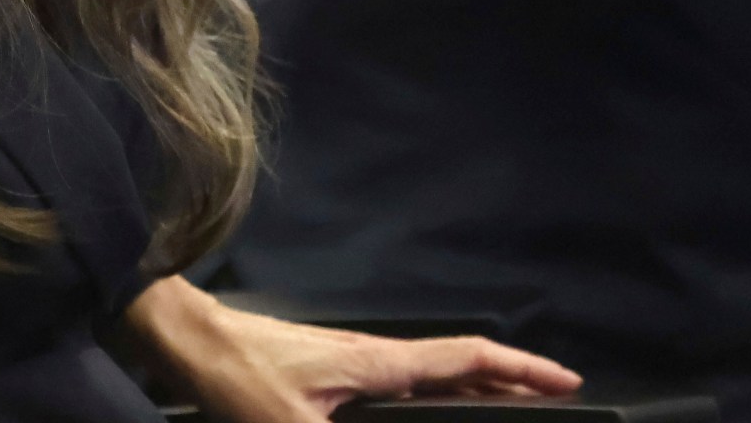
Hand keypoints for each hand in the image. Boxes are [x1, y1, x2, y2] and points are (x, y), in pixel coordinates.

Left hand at [124, 276, 582, 422]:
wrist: (185, 338)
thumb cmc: (233, 372)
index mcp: (376, 363)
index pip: (465, 359)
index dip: (519, 369)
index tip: (566, 380)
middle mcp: (370, 357)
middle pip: (457, 365)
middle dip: (508, 380)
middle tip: (550, 396)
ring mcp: (348, 361)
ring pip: (428, 374)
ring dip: (469, 386)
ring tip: (501, 405)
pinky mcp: (325, 372)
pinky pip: (397, 383)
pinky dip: (428, 394)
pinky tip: (421, 412)